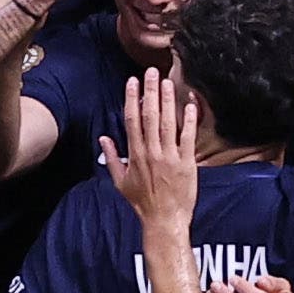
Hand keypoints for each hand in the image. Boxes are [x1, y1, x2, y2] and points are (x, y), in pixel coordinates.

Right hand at [104, 68, 198, 233]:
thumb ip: (112, 157)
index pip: (132, 119)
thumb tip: (104, 137)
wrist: (164, 220)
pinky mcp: (187, 163)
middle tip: (152, 71)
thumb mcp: (120, 182)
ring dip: (167, 100)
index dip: (132, 98)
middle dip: (150, 91)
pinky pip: (187, 138)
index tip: (132, 81)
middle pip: (149, 115)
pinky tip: (190, 104)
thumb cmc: (142, 202)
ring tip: (168, 81)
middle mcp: (151, 152)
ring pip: (168, 123)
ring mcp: (170, 157)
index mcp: (135, 154)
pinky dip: (189, 121)